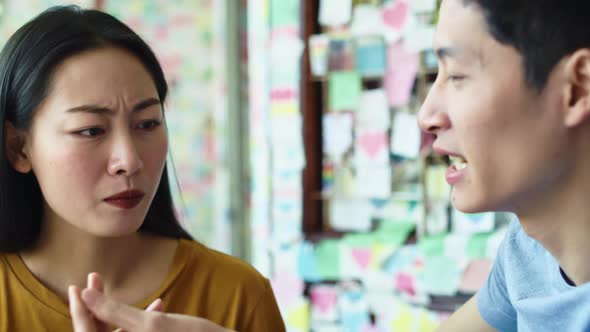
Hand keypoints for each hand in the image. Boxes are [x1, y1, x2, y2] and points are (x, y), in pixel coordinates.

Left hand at [69, 272, 233, 331]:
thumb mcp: (152, 324)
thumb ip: (114, 311)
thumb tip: (83, 295)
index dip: (80, 309)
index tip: (77, 285)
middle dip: (97, 306)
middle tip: (95, 278)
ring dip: (118, 312)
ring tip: (128, 287)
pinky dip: (140, 322)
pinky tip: (159, 305)